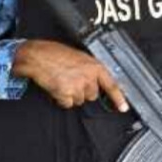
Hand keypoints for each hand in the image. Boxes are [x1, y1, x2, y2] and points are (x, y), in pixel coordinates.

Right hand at [12, 39, 128, 111]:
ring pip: (79, 100)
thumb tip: (94, 81)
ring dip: (70, 95)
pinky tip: (56, 87)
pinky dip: (61, 98)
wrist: (37, 56)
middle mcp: (88, 77)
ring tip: (62, 82)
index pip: (112, 85)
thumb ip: (90, 70)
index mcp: (95, 66)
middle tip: (71, 81)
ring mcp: (78, 86)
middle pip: (92, 95)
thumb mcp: (79, 58)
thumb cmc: (54, 54)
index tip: (123, 108)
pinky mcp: (66, 93)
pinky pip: (67, 103)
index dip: (118, 98)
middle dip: (83, 91)